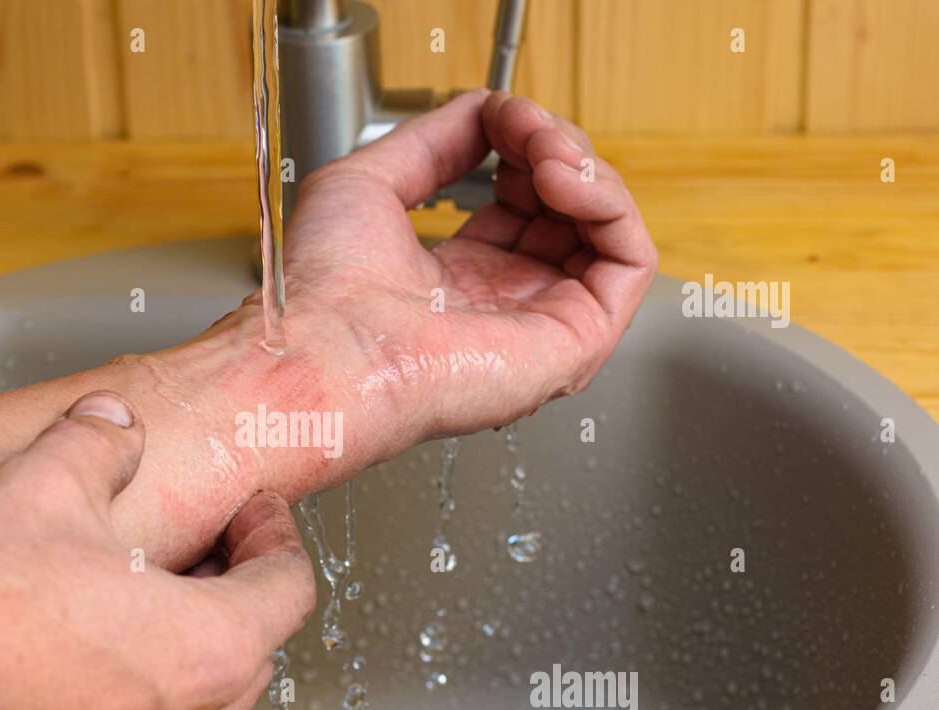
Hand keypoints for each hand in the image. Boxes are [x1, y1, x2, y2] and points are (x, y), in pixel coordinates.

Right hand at [0, 391, 315, 709]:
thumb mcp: (42, 485)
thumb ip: (95, 443)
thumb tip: (111, 425)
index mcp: (209, 646)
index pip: (289, 586)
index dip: (274, 534)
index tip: (253, 514)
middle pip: (250, 651)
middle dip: (232, 591)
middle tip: (196, 551)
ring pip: (194, 708)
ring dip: (179, 653)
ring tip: (126, 606)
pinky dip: (122, 707)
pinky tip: (69, 668)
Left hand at [231, 89, 657, 442]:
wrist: (328, 349)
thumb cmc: (326, 293)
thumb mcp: (368, 181)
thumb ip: (434, 140)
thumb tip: (484, 112)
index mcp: (454, 278)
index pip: (522, 200)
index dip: (521, 144)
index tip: (498, 116)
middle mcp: (502, 304)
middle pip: (569, 210)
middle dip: (555, 147)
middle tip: (523, 127)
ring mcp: (541, 323)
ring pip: (607, 230)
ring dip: (585, 168)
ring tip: (544, 150)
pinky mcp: (576, 341)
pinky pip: (632, 262)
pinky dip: (611, 204)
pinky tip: (564, 180)